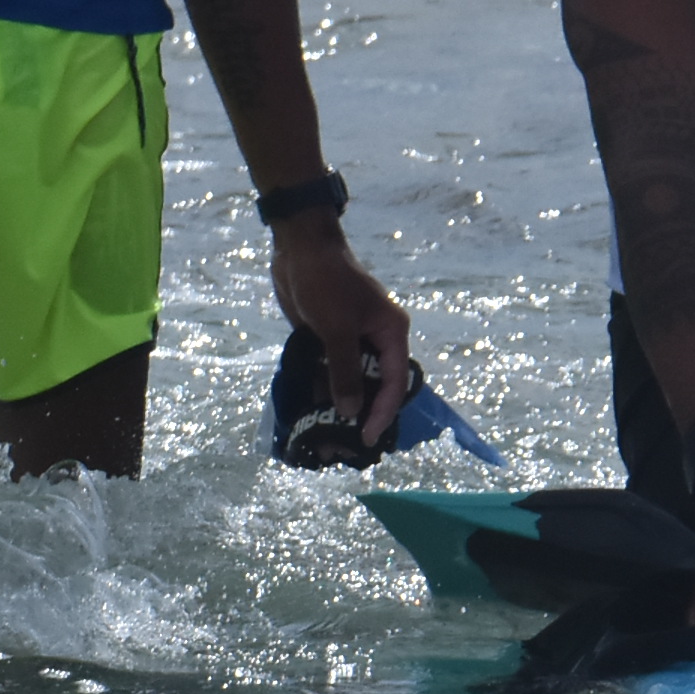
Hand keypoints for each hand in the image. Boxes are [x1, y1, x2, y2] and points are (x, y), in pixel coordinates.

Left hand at [269, 212, 407, 448]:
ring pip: (350, 382)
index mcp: (391, 333)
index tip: (366, 437)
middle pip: (375, 386)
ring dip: (337, 406)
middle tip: (342, 444)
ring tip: (322, 436)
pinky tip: (308, 412)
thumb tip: (351, 412)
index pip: (395, 382)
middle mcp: (376, 340)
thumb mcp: (337, 330)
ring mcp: (351, 341)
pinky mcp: (328, 340)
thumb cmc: (326, 283)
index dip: (382, 412)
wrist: (300, 249)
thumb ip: (345, 372)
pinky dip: (322, 389)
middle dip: (360, 414)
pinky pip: (329, 372)